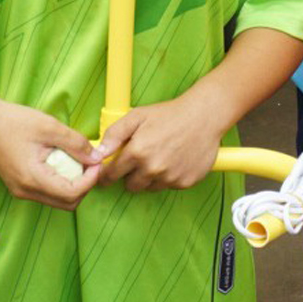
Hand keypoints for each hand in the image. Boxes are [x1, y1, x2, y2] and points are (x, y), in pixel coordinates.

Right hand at [0, 102, 101, 209]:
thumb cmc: (13, 121)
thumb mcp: (50, 127)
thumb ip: (76, 144)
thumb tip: (96, 157)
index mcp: (32, 178)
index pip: (72, 194)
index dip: (90, 180)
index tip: (96, 162)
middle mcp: (25, 191)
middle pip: (67, 203)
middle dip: (84, 185)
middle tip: (90, 163)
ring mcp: (21, 191)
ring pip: (58, 200)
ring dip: (73, 184)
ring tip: (77, 160)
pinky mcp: (20, 186)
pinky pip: (47, 192)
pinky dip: (61, 182)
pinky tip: (62, 162)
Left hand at [96, 91, 227, 192]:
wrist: (204, 116)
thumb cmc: (169, 114)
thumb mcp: (137, 116)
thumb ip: (114, 134)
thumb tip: (98, 153)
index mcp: (137, 152)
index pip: (112, 175)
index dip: (107, 175)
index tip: (107, 175)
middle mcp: (152, 168)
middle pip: (131, 186)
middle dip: (131, 176)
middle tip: (140, 160)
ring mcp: (170, 178)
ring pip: (150, 187)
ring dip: (150, 177)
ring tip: (160, 157)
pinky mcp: (185, 182)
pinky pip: (169, 186)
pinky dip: (169, 177)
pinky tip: (175, 160)